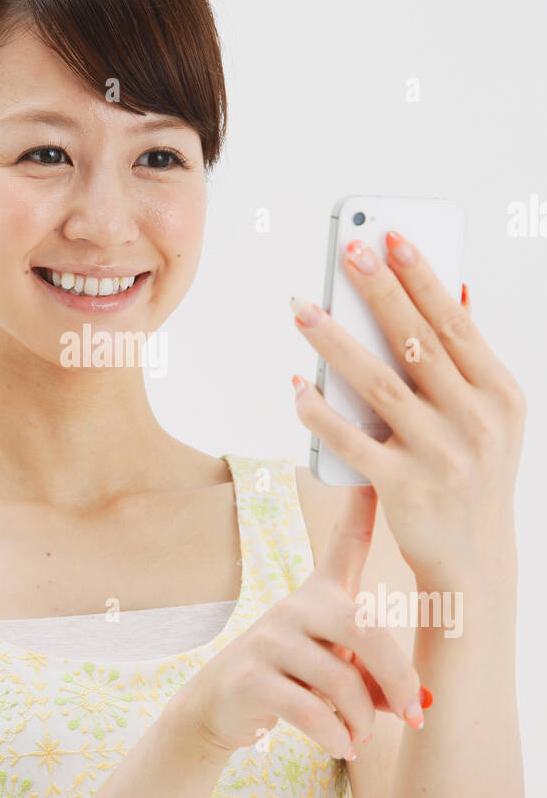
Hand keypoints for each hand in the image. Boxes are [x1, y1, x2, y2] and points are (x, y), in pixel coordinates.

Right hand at [173, 484, 425, 764]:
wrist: (220, 707)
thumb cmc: (292, 680)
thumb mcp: (335, 667)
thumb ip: (376, 676)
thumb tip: (422, 706)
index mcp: (320, 596)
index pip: (344, 544)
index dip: (359, 509)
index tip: (372, 474)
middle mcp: (295, 607)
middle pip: (363, 628)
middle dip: (397, 677)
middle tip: (414, 712)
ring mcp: (269, 641)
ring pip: (340, 680)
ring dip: (363, 718)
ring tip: (362, 734)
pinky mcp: (250, 678)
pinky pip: (310, 710)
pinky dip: (336, 736)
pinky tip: (342, 745)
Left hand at [290, 235, 525, 583]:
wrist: (473, 562)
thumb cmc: (473, 473)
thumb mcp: (492, 417)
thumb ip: (470, 359)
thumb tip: (454, 288)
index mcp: (500, 394)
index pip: (455, 323)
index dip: (422, 276)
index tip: (391, 236)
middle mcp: (475, 422)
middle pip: (416, 342)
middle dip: (379, 291)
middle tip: (347, 250)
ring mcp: (440, 456)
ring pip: (378, 384)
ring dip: (335, 342)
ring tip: (303, 308)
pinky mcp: (403, 488)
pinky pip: (352, 440)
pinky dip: (320, 412)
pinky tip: (296, 385)